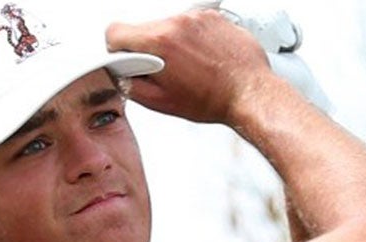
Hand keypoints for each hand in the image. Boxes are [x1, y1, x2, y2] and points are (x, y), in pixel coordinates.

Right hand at [106, 9, 276, 124]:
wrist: (249, 92)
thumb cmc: (213, 100)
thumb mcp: (161, 102)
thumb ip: (132, 85)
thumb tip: (122, 75)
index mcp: (160, 42)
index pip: (116, 32)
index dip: (116, 48)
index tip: (126, 58)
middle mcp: (178, 23)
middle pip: (144, 28)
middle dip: (148, 48)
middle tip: (164, 70)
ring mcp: (197, 17)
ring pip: (167, 25)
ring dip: (171, 43)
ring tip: (188, 66)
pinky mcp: (212, 16)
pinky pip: (190, 23)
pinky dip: (191, 38)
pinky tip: (201, 57)